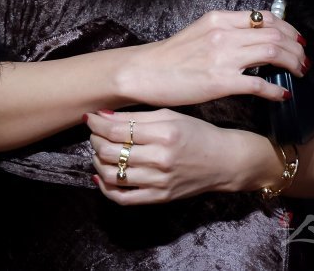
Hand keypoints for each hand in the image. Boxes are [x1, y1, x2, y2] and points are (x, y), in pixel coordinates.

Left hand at [88, 108, 264, 204]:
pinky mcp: (159, 198)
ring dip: (98, 161)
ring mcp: (159, 181)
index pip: (118, 130)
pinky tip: (101, 175)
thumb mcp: (171, 115)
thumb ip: (138, 117)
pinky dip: (106, 188)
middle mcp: (161, 159)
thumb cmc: (197, 133)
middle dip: (95, 141)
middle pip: (112, 152)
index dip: (97, 124)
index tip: (89, 117)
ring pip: (113, 175)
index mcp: (164, 133)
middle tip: (93, 133)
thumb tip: (104, 116)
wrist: (224, 161)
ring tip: (98, 151)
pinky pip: (123, 198)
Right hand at [119, 9, 306, 105]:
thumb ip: (226, 30)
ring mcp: (223, 57)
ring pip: (273, 52)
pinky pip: (259, 83)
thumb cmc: (171, 55)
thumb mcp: (200, 31)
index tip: (297, 39)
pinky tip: (283, 94)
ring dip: (293, 63)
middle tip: (304, 59)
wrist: (145, 71)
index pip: (265, 17)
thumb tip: (253, 36)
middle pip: (275, 33)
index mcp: (219, 18)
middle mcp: (224, 33)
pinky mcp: (220, 81)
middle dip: (296, 47)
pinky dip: (276, 89)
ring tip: (300, 73)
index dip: (288, 28)